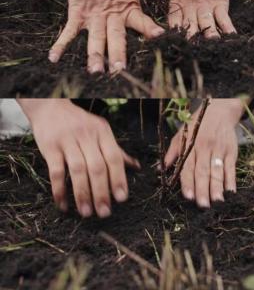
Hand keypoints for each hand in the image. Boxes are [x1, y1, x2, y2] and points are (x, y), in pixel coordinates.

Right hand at [18, 99, 139, 217]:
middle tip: (104, 213)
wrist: (50, 107)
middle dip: (102, 192)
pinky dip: (60, 190)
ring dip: (82, 194)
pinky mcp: (50, 147)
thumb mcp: (101, 131)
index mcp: (103, 133)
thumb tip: (137, 167)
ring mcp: (68, 141)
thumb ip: (116, 150)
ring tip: (87, 212)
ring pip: (78, 171)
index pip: (114, 158)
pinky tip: (63, 205)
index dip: (119, 179)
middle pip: (97, 167)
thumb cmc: (80, 123)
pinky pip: (56, 172)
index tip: (122, 199)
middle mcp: (88, 136)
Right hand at [36, 0, 163, 72]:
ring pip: (95, 37)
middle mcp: (113, 14)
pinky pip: (69, 32)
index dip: (151, 29)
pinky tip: (54, 58)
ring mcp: (94, 14)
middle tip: (119, 70)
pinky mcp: (78, 12)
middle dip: (118, 54)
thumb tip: (152, 33)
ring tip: (95, 71)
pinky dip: (61, 45)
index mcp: (130, 9)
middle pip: (116, 36)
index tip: (160, 36)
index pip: (143, 21)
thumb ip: (135, 14)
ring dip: (94, 55)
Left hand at [163, 99, 243, 207]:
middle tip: (203, 205)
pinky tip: (230, 192)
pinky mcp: (231, 152)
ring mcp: (219, 150)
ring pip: (218, 171)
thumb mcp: (180, 135)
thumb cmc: (196, 125)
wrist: (219, 111)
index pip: (188, 167)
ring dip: (217, 188)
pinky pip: (231, 168)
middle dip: (203, 189)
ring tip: (216, 201)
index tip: (188, 196)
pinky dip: (231, 180)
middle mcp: (205, 148)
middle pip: (203, 172)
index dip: (188, 182)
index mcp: (190, 146)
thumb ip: (172, 153)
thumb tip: (160, 169)